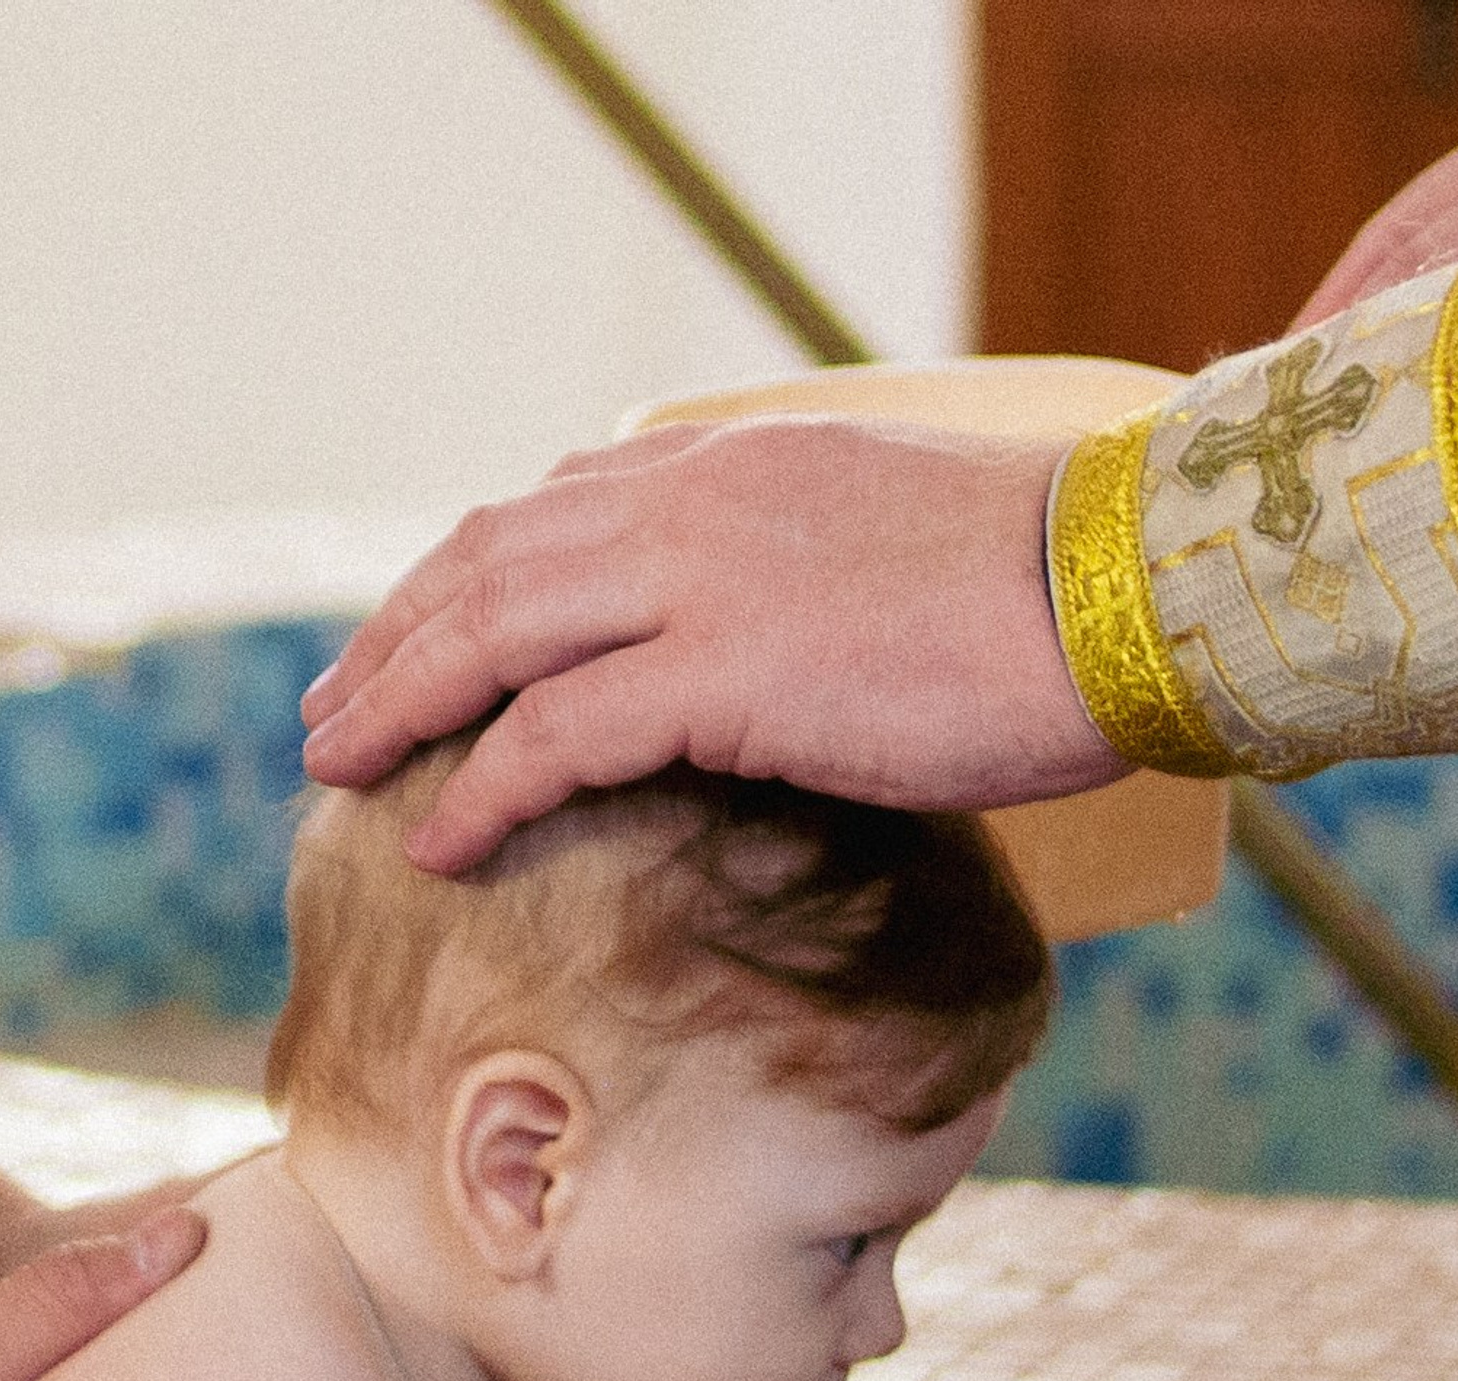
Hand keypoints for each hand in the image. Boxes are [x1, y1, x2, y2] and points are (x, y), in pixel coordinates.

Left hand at [300, 416, 1120, 872]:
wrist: (1127, 592)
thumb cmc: (1035, 594)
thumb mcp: (884, 545)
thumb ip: (790, 569)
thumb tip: (758, 652)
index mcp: (727, 462)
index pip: (546, 510)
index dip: (457, 578)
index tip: (409, 636)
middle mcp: (690, 504)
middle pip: (486, 565)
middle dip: (391, 641)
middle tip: (330, 713)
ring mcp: (700, 582)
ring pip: (492, 635)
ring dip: (398, 708)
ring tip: (337, 772)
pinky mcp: (724, 673)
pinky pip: (555, 735)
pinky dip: (479, 789)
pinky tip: (432, 840)